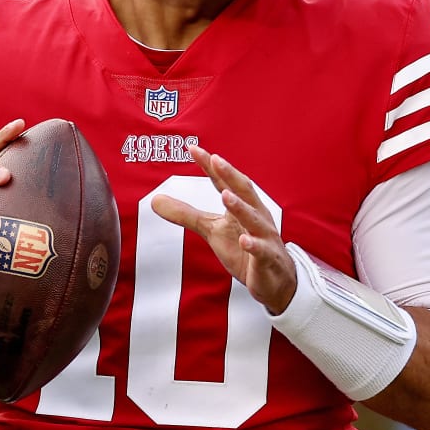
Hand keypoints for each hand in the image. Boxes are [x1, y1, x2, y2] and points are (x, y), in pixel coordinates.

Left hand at [151, 144, 296, 313]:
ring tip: (226, 195)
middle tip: (215, 160)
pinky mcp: (268, 259)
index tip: (193, 149)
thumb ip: (186, 215)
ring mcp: (264, 236)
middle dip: (230, 175)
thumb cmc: (245, 250)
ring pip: (254, 218)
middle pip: (244, 191)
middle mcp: (256, 215)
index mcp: (243, 206)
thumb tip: (155, 200)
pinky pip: (262, 250)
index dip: (210, 166)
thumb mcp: (212, 231)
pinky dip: (254, 245)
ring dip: (240, 207)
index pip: (224, 182)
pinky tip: (244, 240)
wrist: (275, 281)